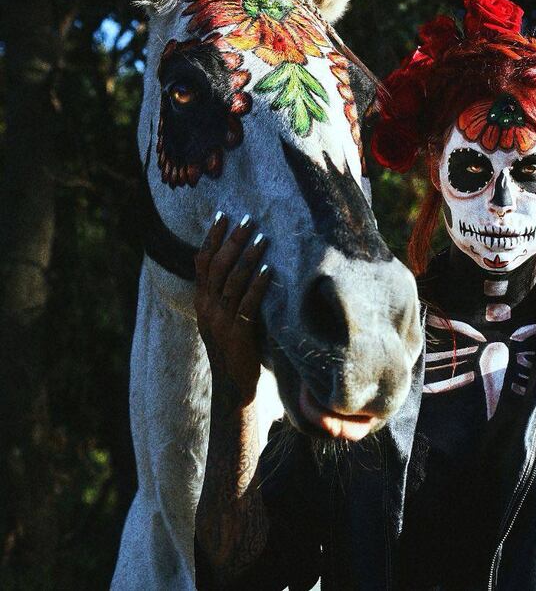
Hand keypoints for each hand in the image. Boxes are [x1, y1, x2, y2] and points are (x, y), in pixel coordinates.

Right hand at [194, 213, 271, 405]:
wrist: (233, 385)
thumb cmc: (235, 347)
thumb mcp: (222, 317)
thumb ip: (225, 295)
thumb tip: (240, 264)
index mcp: (201, 301)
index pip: (202, 261)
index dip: (212, 237)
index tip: (222, 215)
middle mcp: (207, 307)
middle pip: (218, 265)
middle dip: (232, 239)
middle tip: (247, 218)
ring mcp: (221, 320)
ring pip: (233, 281)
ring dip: (248, 256)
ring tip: (261, 237)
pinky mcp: (238, 333)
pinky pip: (248, 303)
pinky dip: (258, 285)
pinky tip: (268, 269)